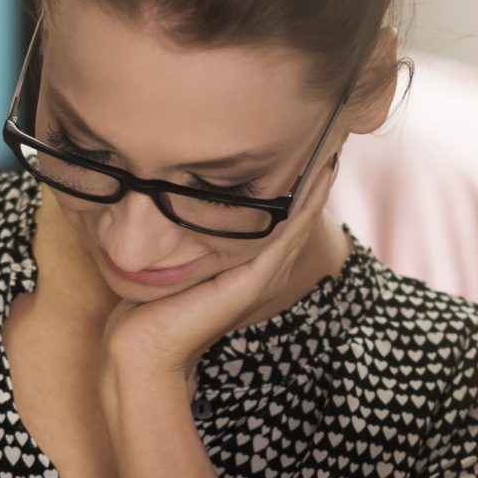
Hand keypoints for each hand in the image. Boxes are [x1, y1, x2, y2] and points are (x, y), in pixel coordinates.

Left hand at [100, 154, 341, 387]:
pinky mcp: (256, 281)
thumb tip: (180, 187)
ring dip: (318, 185)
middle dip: (314, 177)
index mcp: (253, 268)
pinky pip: (289, 233)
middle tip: (332, 133)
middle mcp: (266, 272)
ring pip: (301, 222)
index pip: (284, 219)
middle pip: (300, 217)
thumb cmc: (151, 303)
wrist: (144, 344)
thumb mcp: (178, 254)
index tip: (306, 141)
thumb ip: (190, 228)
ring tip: (333, 144)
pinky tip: (318, 175)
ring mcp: (265, 277)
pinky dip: (306, 204)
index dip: (297, 183)